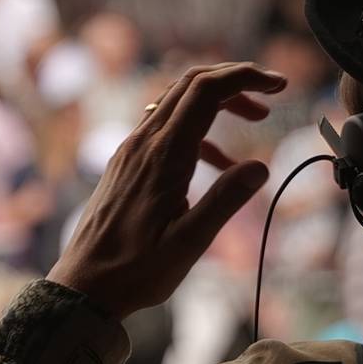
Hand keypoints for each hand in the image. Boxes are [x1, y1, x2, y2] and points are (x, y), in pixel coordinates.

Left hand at [49, 62, 284, 318]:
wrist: (83, 286)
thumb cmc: (135, 271)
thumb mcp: (188, 244)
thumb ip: (225, 201)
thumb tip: (260, 167)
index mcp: (164, 156)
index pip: (206, 90)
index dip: (245, 77)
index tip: (279, 84)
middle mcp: (144, 143)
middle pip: (192, 84)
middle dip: (236, 80)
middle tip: (272, 94)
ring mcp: (132, 151)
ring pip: (178, 102)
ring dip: (219, 102)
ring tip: (256, 121)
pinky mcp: (127, 163)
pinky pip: (166, 128)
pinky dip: (199, 129)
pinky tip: (218, 162)